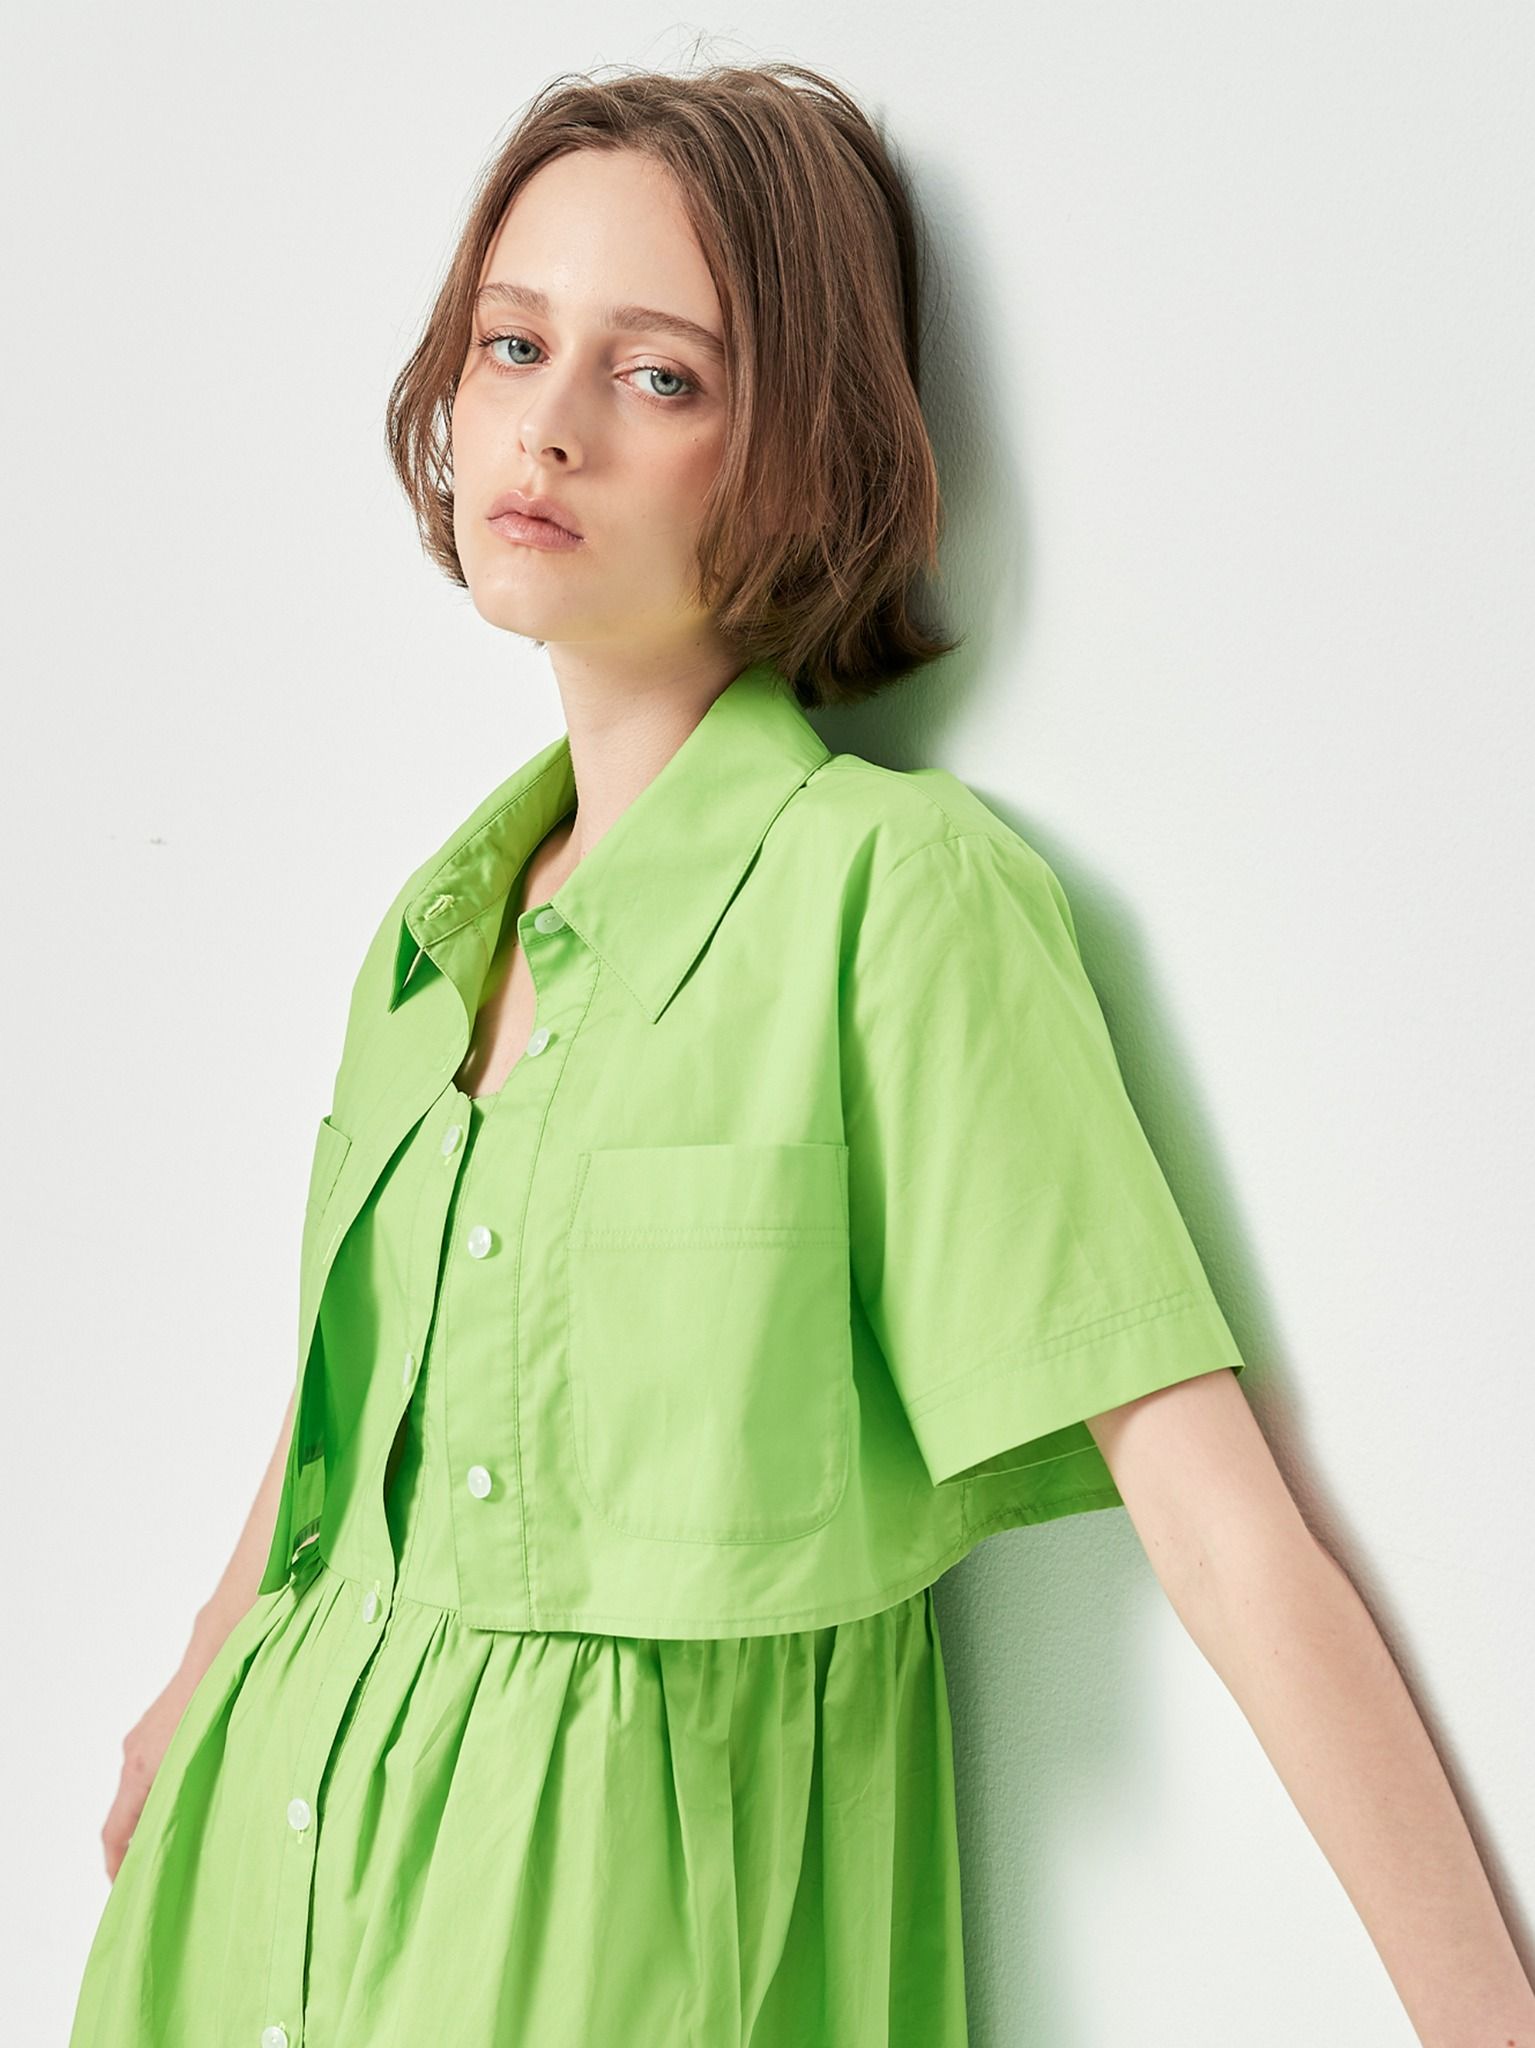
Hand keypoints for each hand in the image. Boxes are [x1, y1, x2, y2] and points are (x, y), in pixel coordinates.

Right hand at [99, 1659, 206, 1881]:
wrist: (224, 1642)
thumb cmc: (217, 1696)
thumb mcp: (201, 1758)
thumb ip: (192, 1796)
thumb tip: (198, 1837)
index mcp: (141, 1769)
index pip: (115, 1831)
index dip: (118, 1865)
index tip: (125, 1890)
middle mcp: (136, 1754)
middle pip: (127, 1813)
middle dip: (139, 1844)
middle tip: (162, 1872)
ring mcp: (146, 1738)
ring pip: (142, 1789)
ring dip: (154, 1815)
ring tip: (180, 1839)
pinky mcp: (161, 1725)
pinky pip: (154, 1767)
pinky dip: (163, 1789)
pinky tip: (193, 1793)